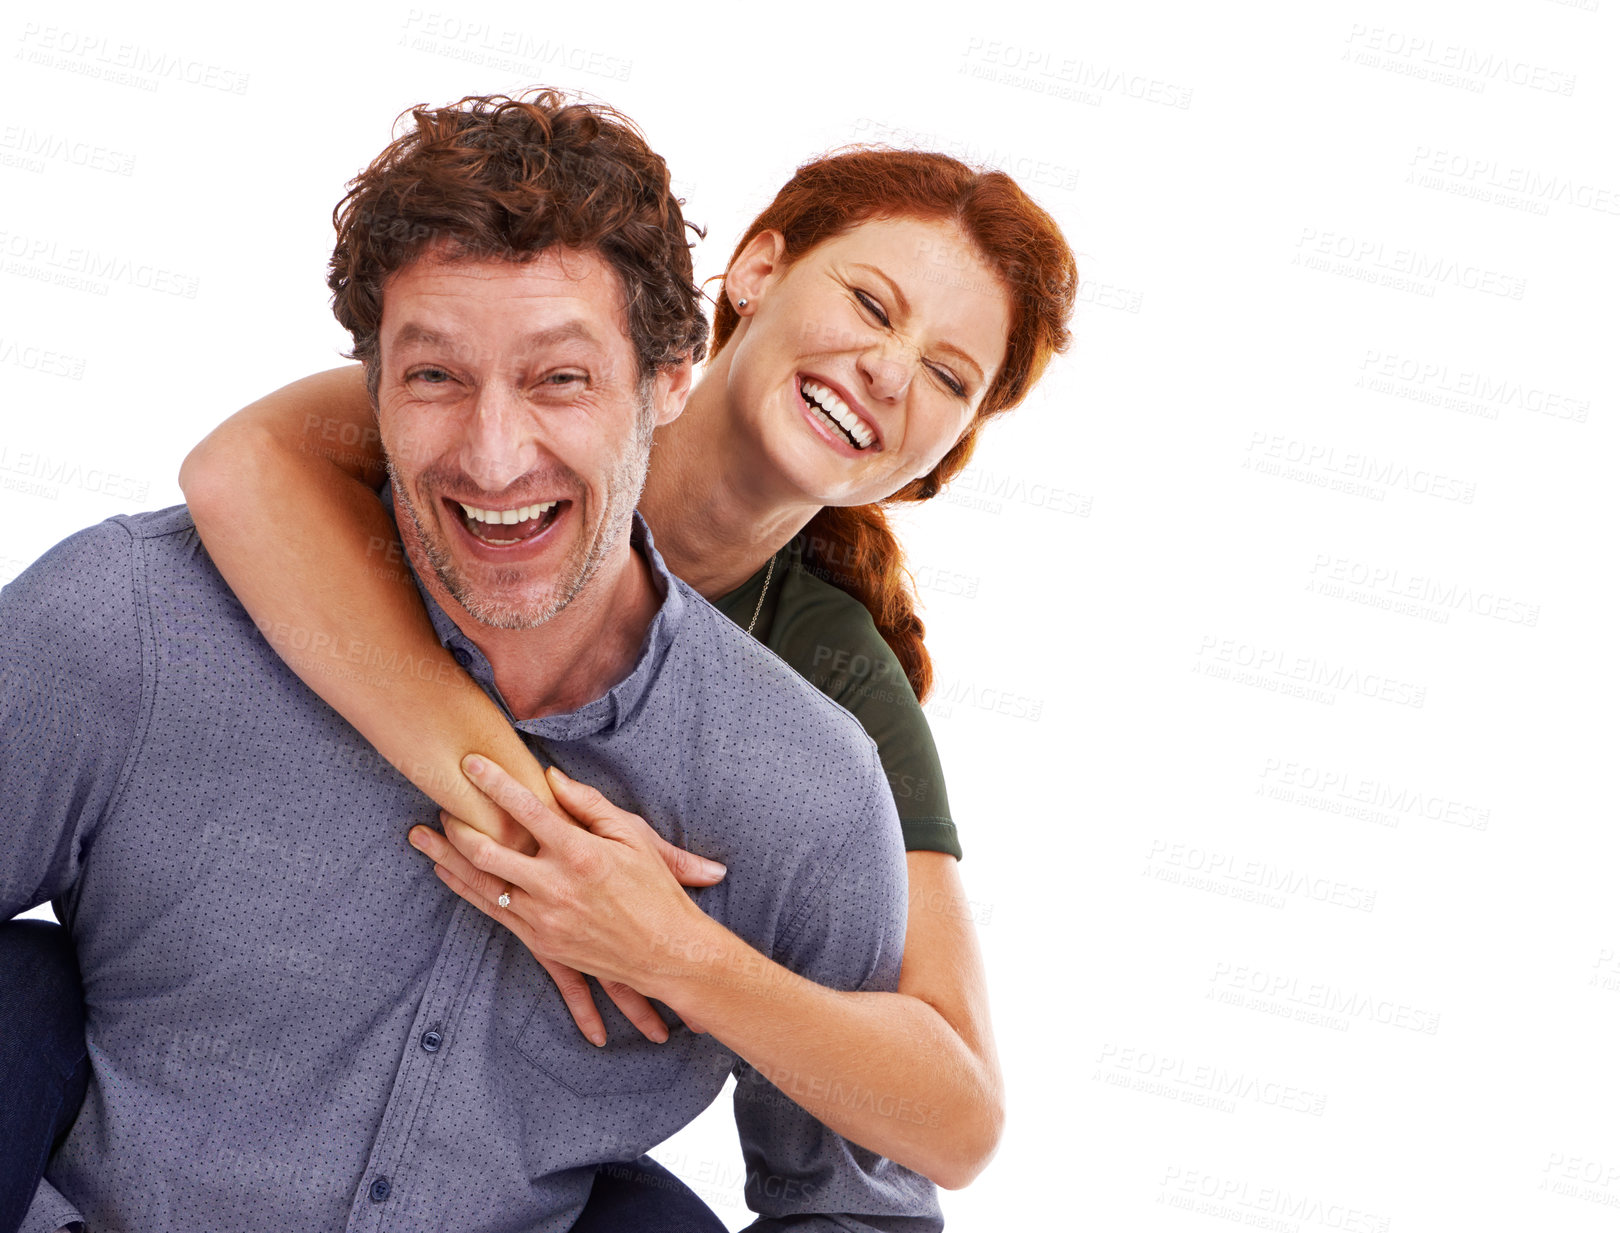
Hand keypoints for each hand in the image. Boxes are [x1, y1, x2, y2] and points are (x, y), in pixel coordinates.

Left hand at [408, 755, 723, 1044]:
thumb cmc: (655, 891)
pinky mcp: (539, 941)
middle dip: (458, 822)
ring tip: (422, 835)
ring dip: (447, 856)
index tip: (470, 761)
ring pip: (481, 882)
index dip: (495, 782)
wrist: (666, 953)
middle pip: (489, 849)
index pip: (527, 809)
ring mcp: (543, 917)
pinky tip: (446, 871)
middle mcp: (555, 886)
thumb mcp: (634, 839)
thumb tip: (553, 779)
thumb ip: (591, 805)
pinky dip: (464, 888)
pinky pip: (491, 910)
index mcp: (580, 853)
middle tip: (441, 800)